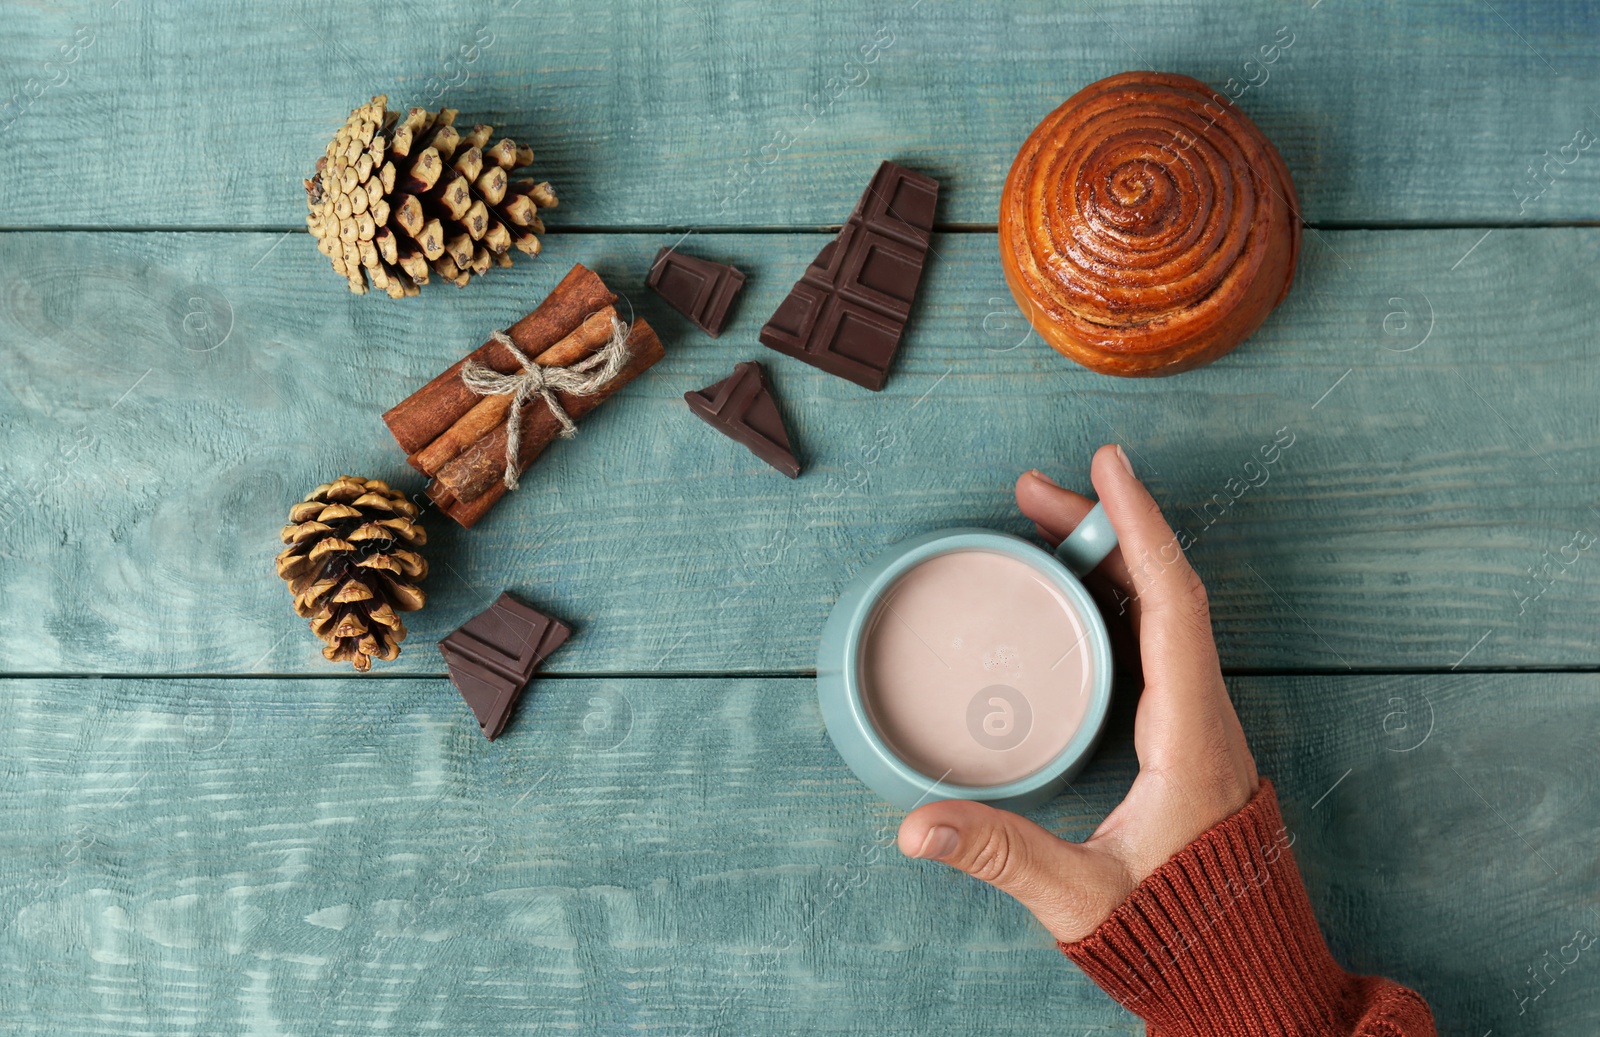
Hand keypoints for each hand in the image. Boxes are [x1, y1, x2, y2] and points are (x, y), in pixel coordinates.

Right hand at [896, 444, 1258, 943]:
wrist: (1249, 974)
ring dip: (1109, 558)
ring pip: (1162, 611)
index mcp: (1190, 736)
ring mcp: (1199, 722)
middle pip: (1162, 590)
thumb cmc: (1181, 935)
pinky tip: (1074, 595)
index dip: (1138, 529)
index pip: (1170, 605)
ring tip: (1044, 523)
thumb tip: (917, 826)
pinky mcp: (1186, 736)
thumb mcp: (1084, 897)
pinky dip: (1115, 599)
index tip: (1109, 469)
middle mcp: (1204, 715)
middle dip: (1102, 528)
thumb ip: (1003, 856)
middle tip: (1033, 492)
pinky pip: (1156, 642)